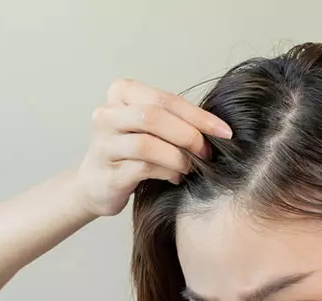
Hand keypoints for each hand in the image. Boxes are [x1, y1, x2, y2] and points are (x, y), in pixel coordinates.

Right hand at [75, 78, 232, 216]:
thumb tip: (217, 129)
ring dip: (178, 157)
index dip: (198, 116)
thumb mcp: (149, 129)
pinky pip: (143, 169)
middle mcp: (106, 114)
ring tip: (191, 167)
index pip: (165, 99)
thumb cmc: (130, 153)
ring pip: (147, 144)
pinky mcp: (107, 173)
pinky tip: (176, 177)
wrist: (96, 185)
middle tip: (207, 152)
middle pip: (153, 117)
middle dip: (188, 135)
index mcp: (121, 93)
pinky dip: (167, 172)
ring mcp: (103, 144)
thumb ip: (173, 121)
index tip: (225, 131)